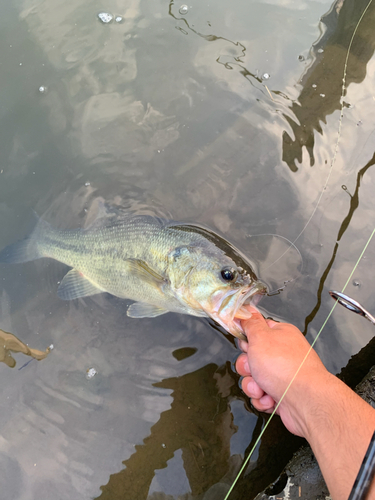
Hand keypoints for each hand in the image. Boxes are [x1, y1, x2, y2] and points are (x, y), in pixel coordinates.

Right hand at [235, 307, 329, 437]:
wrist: (305, 400)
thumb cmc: (286, 367)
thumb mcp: (260, 337)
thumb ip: (250, 323)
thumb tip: (246, 310)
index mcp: (280, 335)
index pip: (256, 332)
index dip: (247, 341)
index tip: (246, 347)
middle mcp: (282, 354)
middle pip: (251, 358)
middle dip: (247, 368)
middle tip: (254, 369)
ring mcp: (282, 375)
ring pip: (254, 379)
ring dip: (253, 386)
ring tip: (262, 388)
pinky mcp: (282, 394)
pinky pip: (262, 395)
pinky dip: (262, 399)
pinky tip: (270, 399)